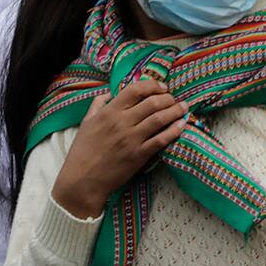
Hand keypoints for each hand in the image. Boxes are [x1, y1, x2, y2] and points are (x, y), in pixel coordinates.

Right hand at [51, 78, 187, 216]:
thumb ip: (97, 105)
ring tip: (183, 108)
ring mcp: (132, 139)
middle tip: (174, 99)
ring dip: (175, 111)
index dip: (152, 85)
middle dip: (168, 98)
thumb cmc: (82, 152)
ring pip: (160, 118)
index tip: (162, 87)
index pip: (135, 90)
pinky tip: (181, 125)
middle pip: (152, 102)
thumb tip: (108, 93)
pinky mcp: (139, 155)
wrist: (82, 180)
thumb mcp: (86, 123)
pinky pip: (161, 139)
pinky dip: (174, 130)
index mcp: (109, 112)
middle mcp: (122, 122)